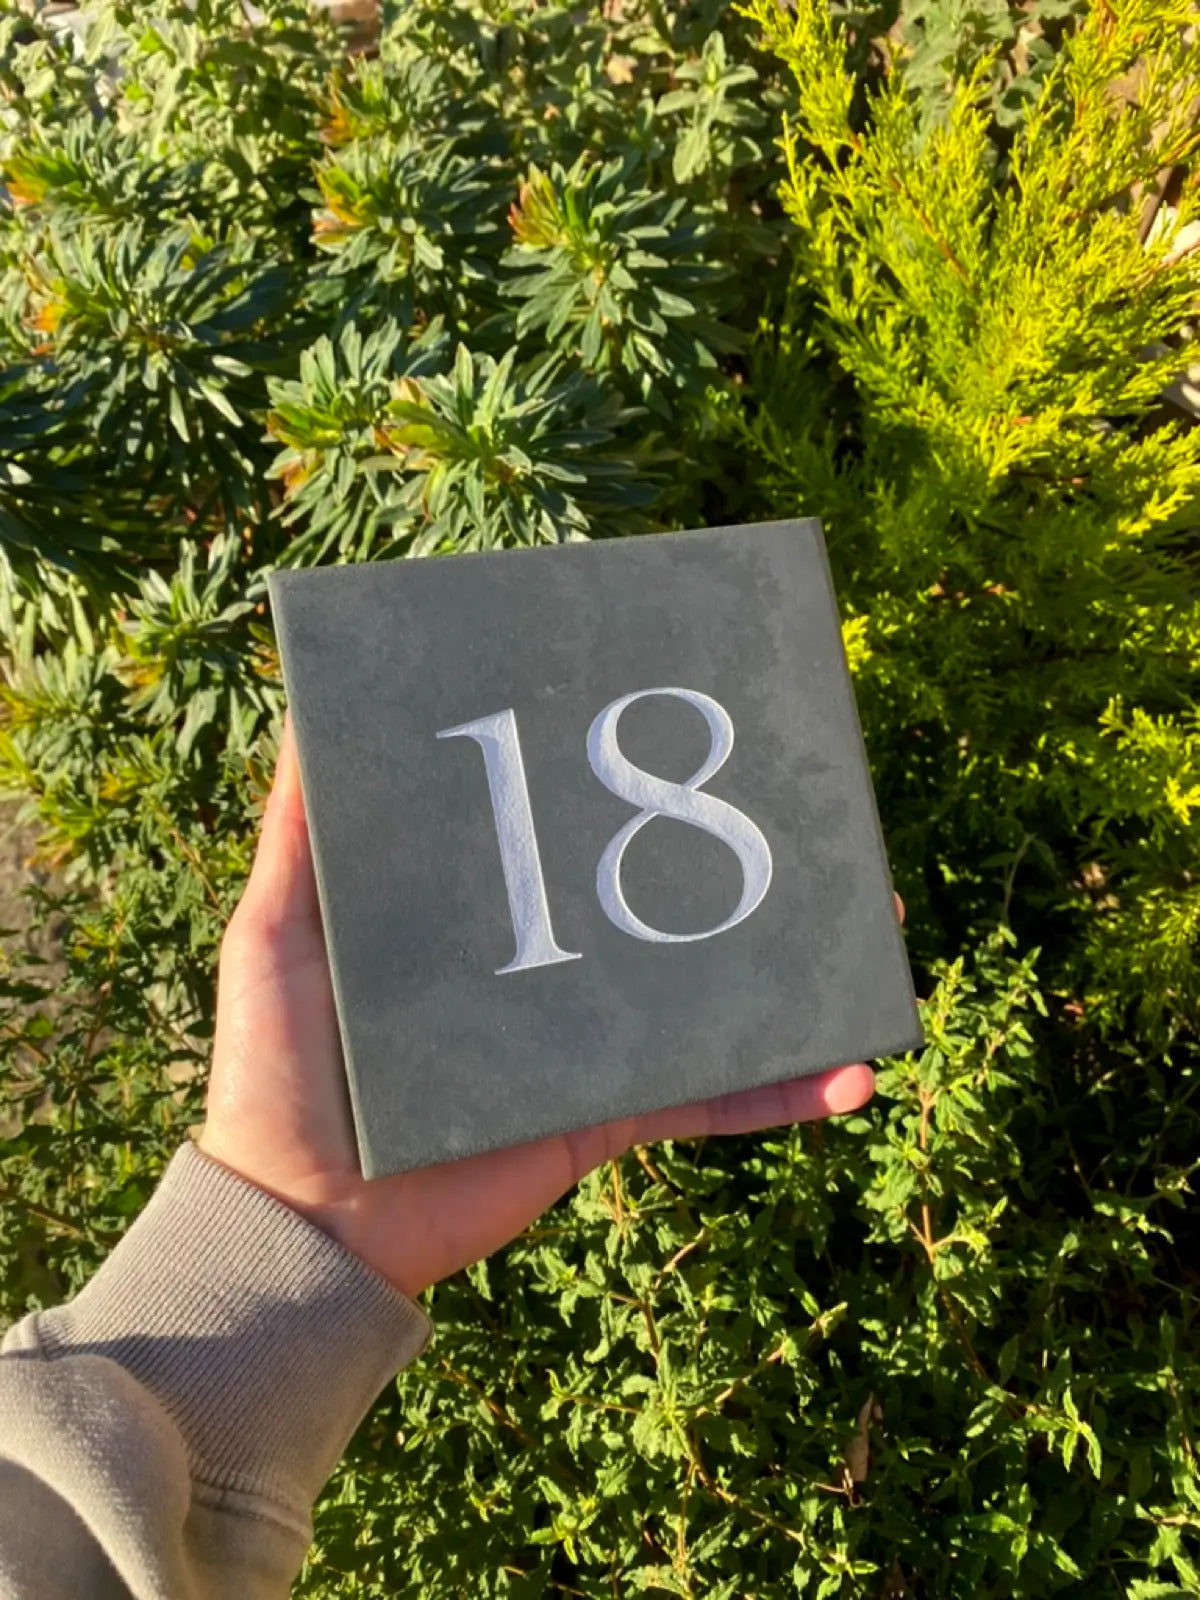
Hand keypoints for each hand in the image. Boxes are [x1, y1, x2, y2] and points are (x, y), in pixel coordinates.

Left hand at [199, 720, 878, 1298]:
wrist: (301, 1228)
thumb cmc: (276, 1074)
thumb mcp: (276, 936)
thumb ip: (301, 839)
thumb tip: (316, 718)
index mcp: (476, 918)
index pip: (564, 836)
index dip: (623, 789)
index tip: (681, 731)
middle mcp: (541, 968)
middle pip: (654, 903)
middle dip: (738, 862)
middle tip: (811, 813)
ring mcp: (580, 1042)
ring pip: (707, 993)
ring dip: (794, 966)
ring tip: (876, 923)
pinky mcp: (604, 1113)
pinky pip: (704, 1098)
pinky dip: (778, 1091)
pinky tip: (850, 1074)